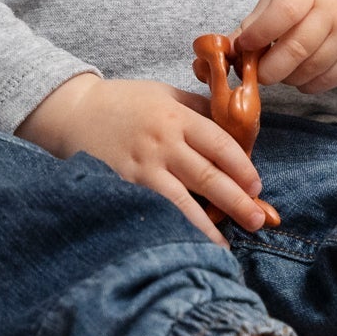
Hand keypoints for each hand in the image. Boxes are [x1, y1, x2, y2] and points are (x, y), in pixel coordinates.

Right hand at [16, 74, 266, 244]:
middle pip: (209, 175)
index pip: (220, 143)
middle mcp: (163, 142)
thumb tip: (234, 127)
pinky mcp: (127, 185)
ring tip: (234, 239)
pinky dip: (180, 227)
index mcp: (176, 116)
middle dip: (239, 199)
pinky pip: (161, 210)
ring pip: (186, 199)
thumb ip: (197, 108)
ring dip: (214, 222)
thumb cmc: (124, 101)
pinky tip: (195, 242)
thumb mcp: (164, 93)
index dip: (242, 166)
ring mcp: (144, 166)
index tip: (257, 185)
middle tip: (260, 218)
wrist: (76, 112)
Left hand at [236, 0, 336, 94]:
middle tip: (254, 71)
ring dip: (285, 77)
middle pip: (296, 49)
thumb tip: (228, 49)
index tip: (244, 46)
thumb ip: (256, 19)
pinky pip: (324, 83)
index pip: (284, 12)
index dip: (259, 34)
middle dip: (267, 68)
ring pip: (309, 70)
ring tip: (277, 67)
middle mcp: (336, 11)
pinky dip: (303, 83)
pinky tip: (298, 71)